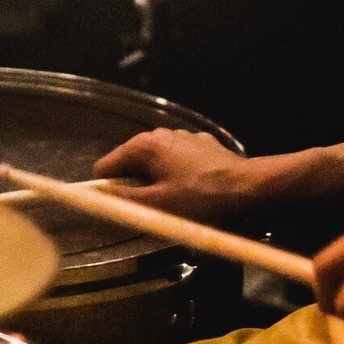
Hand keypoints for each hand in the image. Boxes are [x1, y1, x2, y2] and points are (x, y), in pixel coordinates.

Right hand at [92, 127, 251, 221]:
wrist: (248, 186)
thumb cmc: (200, 197)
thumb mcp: (157, 205)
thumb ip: (122, 201)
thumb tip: (95, 197)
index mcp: (144, 145)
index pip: (106, 166)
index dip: (108, 190)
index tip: (123, 209)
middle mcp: (160, 133)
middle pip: (130, 164)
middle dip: (135, 187)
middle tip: (153, 210)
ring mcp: (183, 137)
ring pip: (155, 164)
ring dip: (157, 182)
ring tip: (175, 203)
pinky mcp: (201, 145)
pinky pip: (176, 162)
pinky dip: (178, 176)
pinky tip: (194, 191)